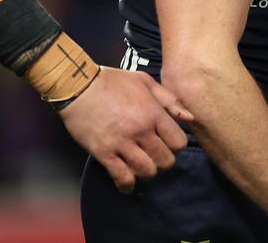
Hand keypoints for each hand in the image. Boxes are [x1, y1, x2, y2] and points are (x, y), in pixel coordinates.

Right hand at [57, 67, 193, 193]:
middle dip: (163, 161)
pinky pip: (121, 176)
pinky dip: (127, 185)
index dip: (176, 146)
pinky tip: (127, 185)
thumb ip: (169, 100)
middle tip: (156, 157)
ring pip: (146, 171)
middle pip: (165, 160)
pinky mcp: (103, 152)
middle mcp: (141, 130)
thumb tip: (189, 118)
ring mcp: (122, 143)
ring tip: (142, 167)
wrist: (78, 86)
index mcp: (154, 113)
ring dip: (147, 172)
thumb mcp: (146, 82)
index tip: (168, 144)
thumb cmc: (113, 82)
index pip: (178, 142)